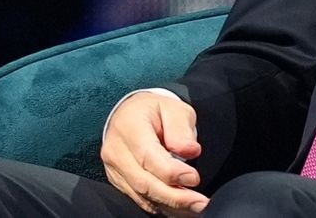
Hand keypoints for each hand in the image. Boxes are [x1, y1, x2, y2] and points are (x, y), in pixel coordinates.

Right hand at [101, 91, 210, 214]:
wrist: (130, 115)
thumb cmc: (155, 111)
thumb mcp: (173, 108)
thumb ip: (181, 129)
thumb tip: (190, 152)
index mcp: (129, 128)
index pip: (148, 156)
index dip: (171, 172)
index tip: (194, 179)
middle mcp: (116, 152)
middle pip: (143, 182)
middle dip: (174, 197)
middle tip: (200, 203)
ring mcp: (115, 169)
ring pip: (141, 195)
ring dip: (170, 205)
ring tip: (195, 208)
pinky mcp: (119, 181)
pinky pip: (139, 199)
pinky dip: (161, 206)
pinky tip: (180, 209)